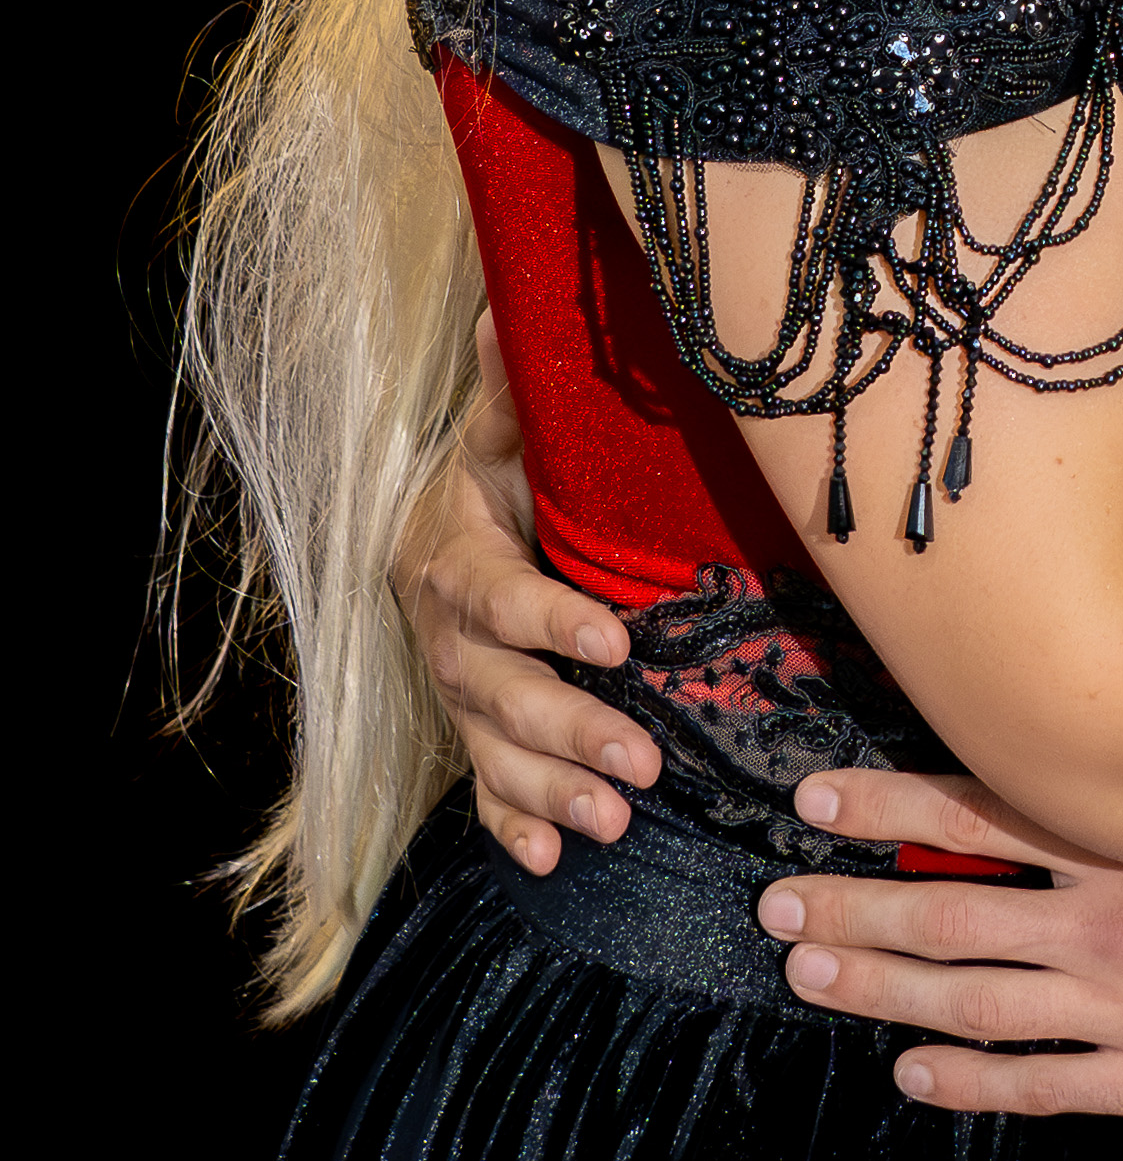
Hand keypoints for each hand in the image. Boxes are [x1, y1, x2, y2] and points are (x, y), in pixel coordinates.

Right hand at [397, 313, 657, 869]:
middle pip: (498, 692)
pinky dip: (514, 826)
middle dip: (570, 729)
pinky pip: (483, 790)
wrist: (441, 528)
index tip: (620, 644)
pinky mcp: (470, 733)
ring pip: (495, 752)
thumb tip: (506, 303)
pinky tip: (552, 858)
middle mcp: (444, 634)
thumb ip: (511, 382)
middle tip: (642, 763)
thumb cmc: (497, 472)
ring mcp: (454, 692)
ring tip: (616, 820)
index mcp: (452, 557)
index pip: (501, 597)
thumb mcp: (502, 426)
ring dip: (553, 788)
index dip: (553, 623)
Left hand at [758, 734, 1122, 1127]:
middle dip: (851, 903)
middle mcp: (1109, 915)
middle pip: (947, 909)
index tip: (813, 800)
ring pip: (970, 1000)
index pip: (977, 804)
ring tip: (811, 972)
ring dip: (879, 988)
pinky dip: (964, 1079)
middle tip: (776, 902)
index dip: (885, 803)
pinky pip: (1035, 1082)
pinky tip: (912, 1070)